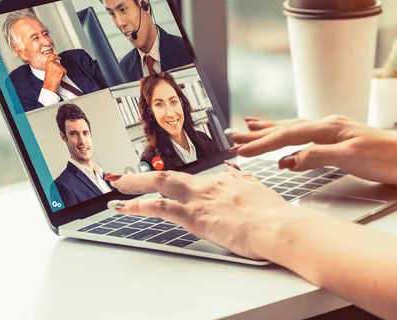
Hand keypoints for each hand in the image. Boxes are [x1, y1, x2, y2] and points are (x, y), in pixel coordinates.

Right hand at [42, 53, 65, 92]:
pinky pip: (65, 71)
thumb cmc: (48, 79)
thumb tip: (56, 63)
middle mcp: (52, 63)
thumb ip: (51, 65)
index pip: (52, 55)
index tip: (58, 57)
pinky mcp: (61, 70)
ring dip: (61, 71)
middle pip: (59, 62)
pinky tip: (59, 76)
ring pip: (62, 67)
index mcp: (48, 62)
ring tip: (57, 75)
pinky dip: (63, 74)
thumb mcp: (48, 69)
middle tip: (56, 73)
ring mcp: (57, 66)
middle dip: (59, 68)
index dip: (56, 56)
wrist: (50, 85)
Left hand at [109, 165, 290, 258]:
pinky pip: (159, 207)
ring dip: (134, 184)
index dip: (178, 185)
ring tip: (116, 184)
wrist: (279, 225)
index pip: (196, 182)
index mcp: (226, 182)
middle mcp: (210, 185)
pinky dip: (137, 205)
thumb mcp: (260, 192)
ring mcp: (200, 198)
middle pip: (171, 176)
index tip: (167, 186)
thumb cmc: (275, 216)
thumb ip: (244, 181)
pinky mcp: (195, 215)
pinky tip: (123, 207)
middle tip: (123, 176)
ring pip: (160, 184)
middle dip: (144, 177)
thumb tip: (236, 172)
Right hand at [231, 115, 396, 186]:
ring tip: (251, 127)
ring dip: (271, 131)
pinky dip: (289, 140)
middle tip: (234, 134)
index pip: (287, 135)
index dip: (262, 144)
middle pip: (285, 127)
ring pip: (294, 129)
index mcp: (328, 127)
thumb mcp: (352, 158)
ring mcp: (333, 131)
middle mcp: (328, 125)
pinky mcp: (338, 140)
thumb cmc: (389, 158)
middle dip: (258, 132)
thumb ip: (318, 156)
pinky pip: (305, 137)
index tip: (241, 150)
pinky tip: (286, 145)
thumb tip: (289, 159)